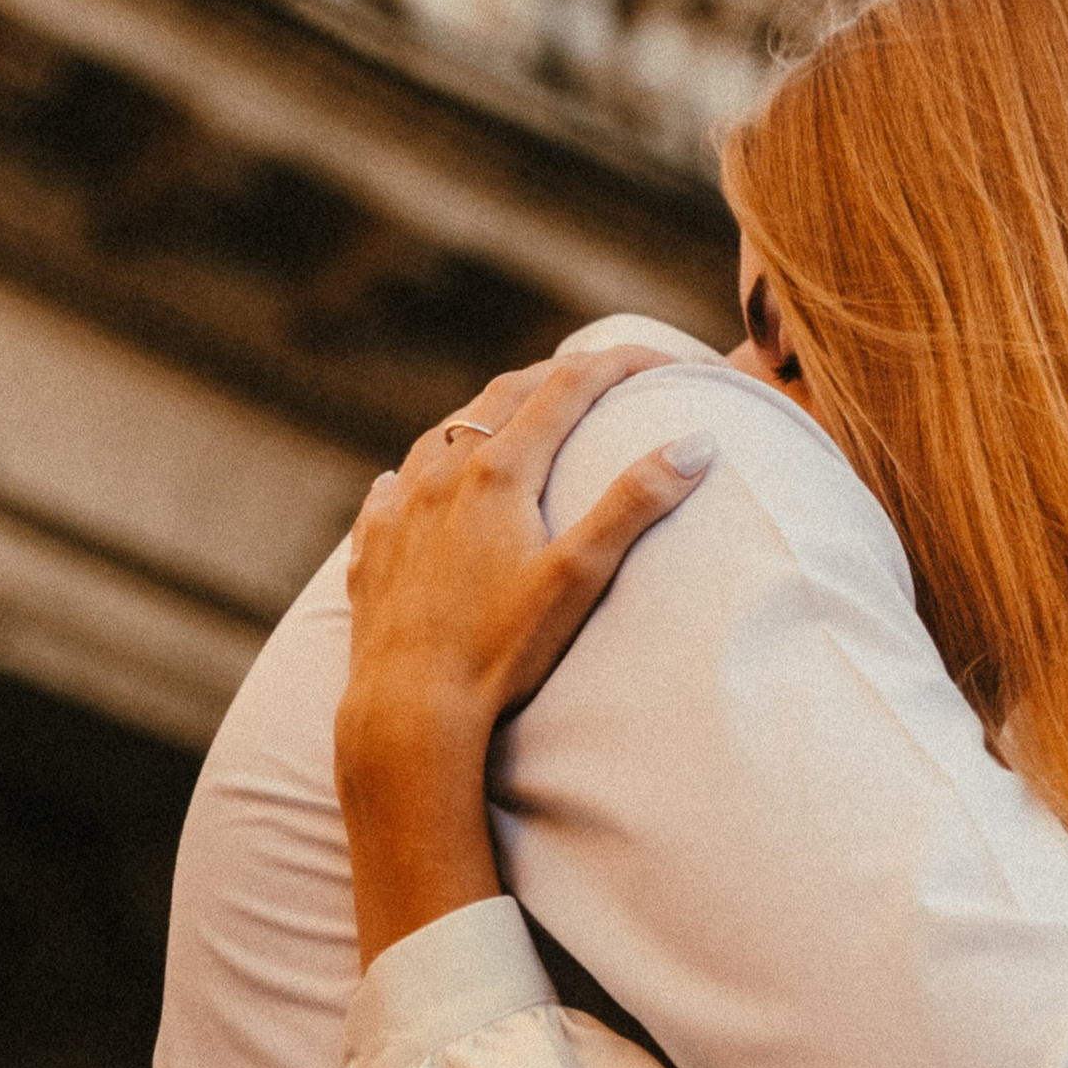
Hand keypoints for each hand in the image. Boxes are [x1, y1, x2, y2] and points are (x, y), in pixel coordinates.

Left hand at [337, 347, 712, 967]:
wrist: (407, 709)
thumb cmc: (501, 650)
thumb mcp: (580, 576)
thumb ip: (635, 504)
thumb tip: (696, 442)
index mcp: (501, 471)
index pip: (569, 385)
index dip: (621, 362)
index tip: (666, 359)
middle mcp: (443, 474)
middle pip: (504, 395)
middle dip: (558, 376)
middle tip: (599, 378)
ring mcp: (400, 508)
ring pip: (444, 433)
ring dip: (488, 416)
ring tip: (516, 422)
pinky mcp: (371, 548)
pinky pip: (393, 489)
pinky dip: (420, 473)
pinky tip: (416, 485)